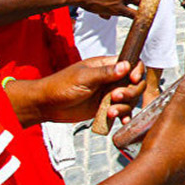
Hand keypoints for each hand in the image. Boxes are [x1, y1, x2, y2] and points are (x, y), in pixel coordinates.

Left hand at [9, 58, 145, 126]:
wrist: (47, 105)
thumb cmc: (61, 86)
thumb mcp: (83, 78)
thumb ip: (105, 73)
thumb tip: (126, 65)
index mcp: (107, 66)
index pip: (132, 64)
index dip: (137, 71)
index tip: (133, 79)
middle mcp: (111, 79)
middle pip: (135, 83)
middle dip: (129, 92)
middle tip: (115, 97)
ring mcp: (109, 94)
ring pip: (130, 99)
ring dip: (124, 107)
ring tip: (110, 112)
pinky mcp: (105, 108)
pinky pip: (121, 111)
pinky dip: (124, 116)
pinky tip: (122, 121)